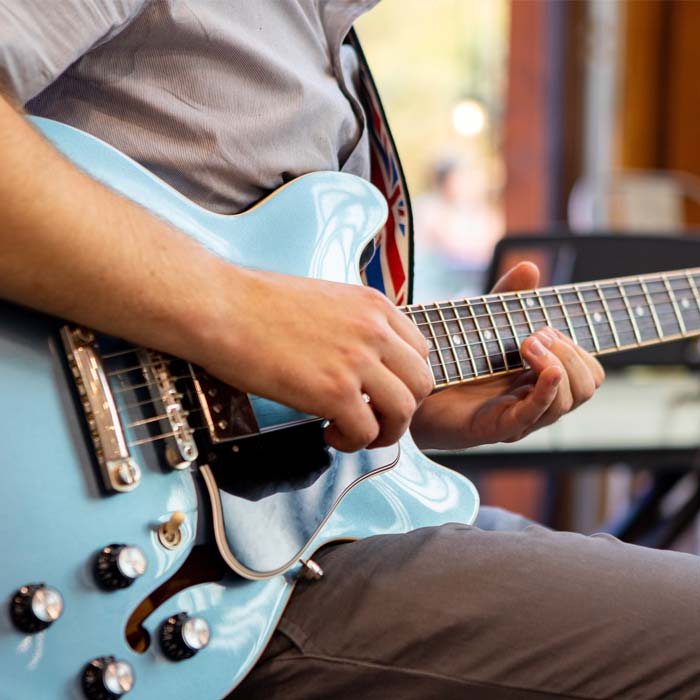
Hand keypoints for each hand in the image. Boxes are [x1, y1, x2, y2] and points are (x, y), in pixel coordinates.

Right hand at [199, 269, 433, 451]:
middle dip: (403, 409)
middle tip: (375, 419)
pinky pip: (367, 432)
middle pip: (423, 383)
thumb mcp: (324, 300)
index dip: (405, 379)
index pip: (420, 350)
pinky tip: (328, 433)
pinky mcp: (334, 391)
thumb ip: (353, 324)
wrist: (221, 307)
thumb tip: (359, 358)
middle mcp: (374, 330)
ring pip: (404, 411)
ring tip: (354, 432)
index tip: (383, 393)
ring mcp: (357, 360)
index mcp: (373, 305)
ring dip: (384, 431)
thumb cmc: (257, 304)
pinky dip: (352, 442)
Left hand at [409, 262, 604, 448]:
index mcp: (541, 380)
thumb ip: (508, 298)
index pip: (589, 372)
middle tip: (534, 337)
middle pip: (587, 388)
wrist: (413, 390)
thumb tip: (530, 267)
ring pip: (567, 402)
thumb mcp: (485, 323)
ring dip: (557, 366)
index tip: (544, 329)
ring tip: (527, 345)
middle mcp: (536, 402)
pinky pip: (536, 414)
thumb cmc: (452, 361)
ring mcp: (520, 418)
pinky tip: (547, 370)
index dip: (577, 349)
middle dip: (569, 354)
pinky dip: (548, 391)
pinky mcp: (499, 427)